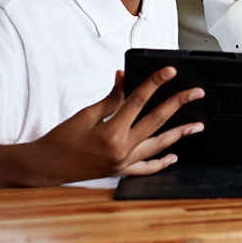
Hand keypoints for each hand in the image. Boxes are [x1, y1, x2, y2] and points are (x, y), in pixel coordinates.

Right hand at [20, 67, 204, 184]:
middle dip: (179, 104)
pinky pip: (145, 168)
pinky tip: (173, 156)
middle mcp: (121, 150)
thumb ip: (111, 98)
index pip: (139, 100)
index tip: (170, 71)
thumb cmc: (60, 139)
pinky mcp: (120, 171)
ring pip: (157, 146)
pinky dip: (160, 162)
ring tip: (197, 126)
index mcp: (111, 132)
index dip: (155, 82)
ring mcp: (123, 163)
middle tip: (196, 93)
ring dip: (179, 134)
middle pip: (157, 121)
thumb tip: (125, 79)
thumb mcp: (85, 114)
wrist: (45, 167)